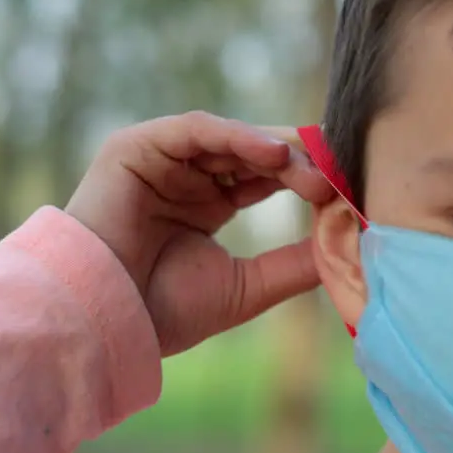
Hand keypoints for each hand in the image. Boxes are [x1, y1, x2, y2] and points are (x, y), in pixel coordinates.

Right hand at [65, 112, 335, 355]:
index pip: (266, 175)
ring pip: (229, 137)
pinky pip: (194, 129)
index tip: (343, 192)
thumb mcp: (248, 286)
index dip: (304, 178)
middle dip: (297, 163)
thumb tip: (346, 246)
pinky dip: (235, 135)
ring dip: (274, 151)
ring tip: (308, 172)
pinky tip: (272, 154)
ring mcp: (161, 160)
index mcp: (209, 204)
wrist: (105, 323)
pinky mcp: (135, 148)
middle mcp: (187, 176)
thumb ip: (295, 264)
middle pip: (253, 152)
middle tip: (332, 181)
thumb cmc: (165, 312)